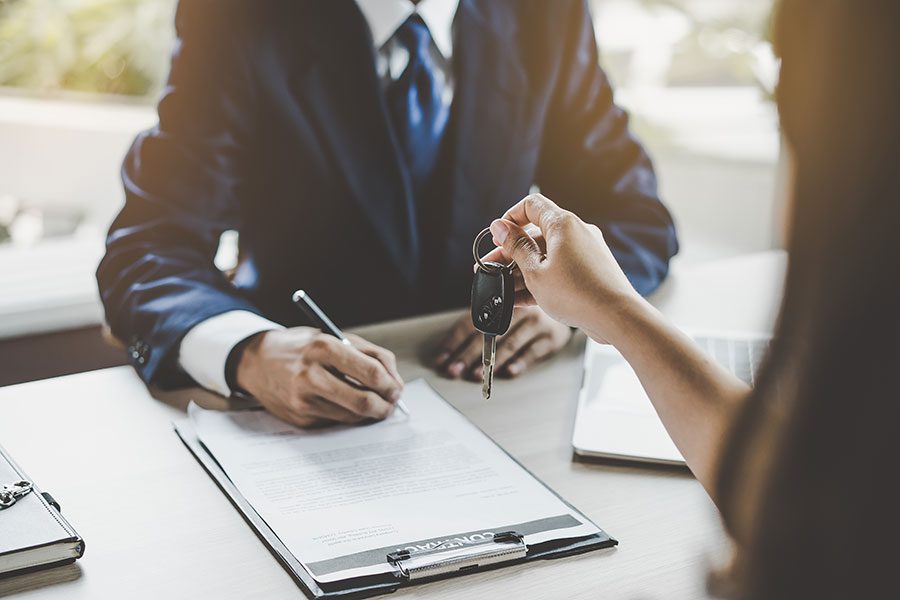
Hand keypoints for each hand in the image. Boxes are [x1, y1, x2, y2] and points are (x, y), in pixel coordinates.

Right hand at [236, 328, 403, 427]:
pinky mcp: (300, 419)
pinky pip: (337, 421)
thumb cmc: (301, 348)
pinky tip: (345, 403)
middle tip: (391, 402)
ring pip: (353, 416)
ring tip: (372, 402)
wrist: (257, 362)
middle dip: (385, 405)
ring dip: (370, 412)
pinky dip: (348, 414)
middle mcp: (311, 376)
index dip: (391, 384)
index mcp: (323, 348)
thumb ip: (368, 353)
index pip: (371, 373)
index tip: (397, 387)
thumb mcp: (333, 337)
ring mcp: (303, 401)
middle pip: (363, 401)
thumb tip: (394, 379)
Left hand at [433, 307, 572, 379]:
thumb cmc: (527, 308)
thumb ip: (483, 316)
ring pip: (509, 344)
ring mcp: (537, 324)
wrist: (564, 303)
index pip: (472, 322)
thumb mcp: (506, 305)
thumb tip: (453, 342)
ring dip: (491, 361)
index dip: (455, 341)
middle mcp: (520, 310)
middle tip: (454, 369)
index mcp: (502, 299)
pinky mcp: (551, 338)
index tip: (442, 358)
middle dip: (467, 355)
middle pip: (488, 335)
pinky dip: (520, 362)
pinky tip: (509, 372)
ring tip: (475, 374)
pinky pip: (533, 352)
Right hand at [482, 193, 641, 343]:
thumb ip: (516, 248)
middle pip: (536, 235)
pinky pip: (559, 270)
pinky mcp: (589, 272)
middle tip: (489, 268)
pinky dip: (540, 280)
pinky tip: (520, 299)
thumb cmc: (577, 294)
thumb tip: (500, 226)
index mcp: (563, 224)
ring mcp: (585, 253)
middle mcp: (576, 233)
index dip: (510, 218)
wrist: (616, 317)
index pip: (531, 205)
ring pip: (546, 256)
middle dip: (510, 253)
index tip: (497, 237)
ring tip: (500, 288)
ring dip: (522, 271)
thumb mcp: (535, 272)